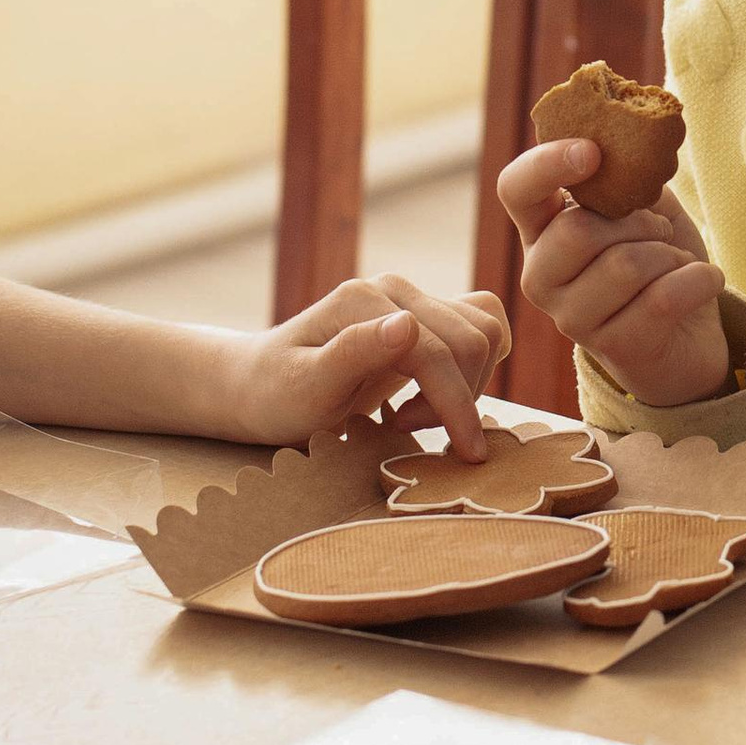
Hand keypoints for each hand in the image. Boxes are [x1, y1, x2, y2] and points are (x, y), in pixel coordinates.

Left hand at [227, 275, 510, 460]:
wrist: (260, 386)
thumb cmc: (276, 396)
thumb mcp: (305, 388)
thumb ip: (353, 354)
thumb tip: (408, 324)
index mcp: (364, 300)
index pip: (437, 350)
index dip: (457, 404)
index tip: (465, 454)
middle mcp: (395, 290)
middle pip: (472, 338)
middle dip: (458, 397)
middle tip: (407, 428)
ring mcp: (411, 299)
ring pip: (485, 330)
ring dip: (469, 382)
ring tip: (416, 416)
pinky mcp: (425, 317)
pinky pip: (481, 328)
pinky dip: (476, 367)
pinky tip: (436, 396)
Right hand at [497, 144, 732, 411]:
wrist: (687, 333)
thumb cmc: (656, 257)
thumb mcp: (641, 205)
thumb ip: (626, 176)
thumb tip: (629, 149)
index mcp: (541, 230)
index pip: (515, 189)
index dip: (546, 164)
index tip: (592, 152)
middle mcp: (541, 276)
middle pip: (577, 231)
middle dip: (637, 222)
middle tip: (658, 231)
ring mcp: (572, 318)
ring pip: (624, 265)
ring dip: (669, 254)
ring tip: (677, 261)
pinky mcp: (614, 347)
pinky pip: (662, 299)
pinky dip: (698, 279)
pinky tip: (704, 280)